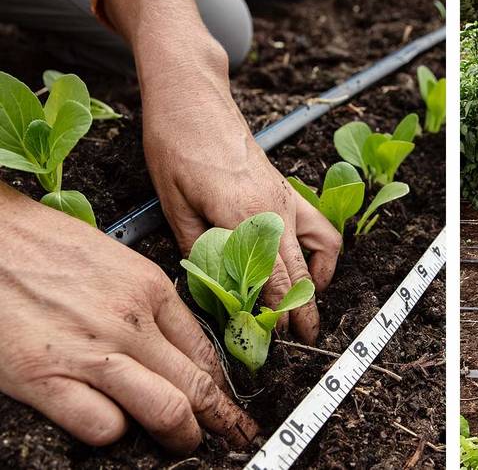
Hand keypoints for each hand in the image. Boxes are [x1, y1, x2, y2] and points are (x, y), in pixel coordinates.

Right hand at [0, 187, 257, 451]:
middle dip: (218, 419)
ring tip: (179, 442)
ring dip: (180, 435)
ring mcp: (91, 352)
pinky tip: (110, 424)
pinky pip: (103, 425)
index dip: (225, 386)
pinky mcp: (44, 379)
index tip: (230, 402)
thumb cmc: (37, 245)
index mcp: (149, 288)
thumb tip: (173, 342)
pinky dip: (113, 432)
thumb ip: (145, 299)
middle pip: (197, 385)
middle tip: (224, 434)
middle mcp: (130, 321)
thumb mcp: (112, 259)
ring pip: (166, 410)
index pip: (207, 350)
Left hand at [103, 0, 341, 343]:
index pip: (271, 278)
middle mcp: (275, 208)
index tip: (269, 341)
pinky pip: (320, 228)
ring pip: (322, 250)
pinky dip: (324, 253)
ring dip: (320, 282)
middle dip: (301, 311)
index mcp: (244, 215)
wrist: (193, 98)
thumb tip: (214, 291)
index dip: (273, 314)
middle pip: (300, 272)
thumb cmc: (176, 145)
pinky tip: (309, 267)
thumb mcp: (173, 203)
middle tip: (296, 341)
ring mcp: (288, 198)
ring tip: (306, 306)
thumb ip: (199, 249)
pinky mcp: (289, 190)